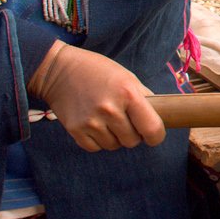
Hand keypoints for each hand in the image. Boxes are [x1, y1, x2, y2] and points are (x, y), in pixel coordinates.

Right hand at [28, 42, 164, 151]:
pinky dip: (98, 140)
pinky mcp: (75, 130)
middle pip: (132, 141)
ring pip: (114, 146)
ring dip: (115, 137)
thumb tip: (160, 117)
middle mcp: (110, 110)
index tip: (153, 135)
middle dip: (133, 134)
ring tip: (107, 119)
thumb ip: (143, 97)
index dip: (156, 136)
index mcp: (127, 93)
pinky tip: (95, 124)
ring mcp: (91, 122)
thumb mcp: (126, 77)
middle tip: (125, 120)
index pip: (152, 128)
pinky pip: (96, 148)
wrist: (59, 70)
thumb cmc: (98, 71)